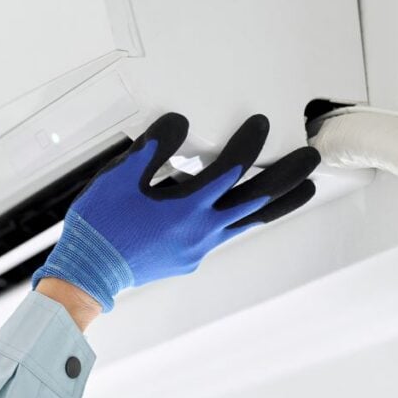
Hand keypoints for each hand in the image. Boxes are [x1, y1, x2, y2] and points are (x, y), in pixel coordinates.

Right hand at [32, 113, 318, 311]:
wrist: (87, 273)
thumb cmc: (99, 227)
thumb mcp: (119, 178)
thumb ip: (153, 148)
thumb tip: (178, 123)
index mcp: (186, 207)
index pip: (230, 169)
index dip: (249, 144)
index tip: (261, 124)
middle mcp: (200, 231)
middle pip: (256, 201)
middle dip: (287, 177)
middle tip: (311, 158)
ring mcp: (198, 248)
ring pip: (248, 222)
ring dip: (278, 202)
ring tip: (304, 188)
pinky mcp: (189, 258)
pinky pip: (225, 233)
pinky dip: (244, 217)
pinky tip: (243, 210)